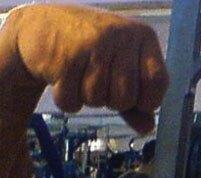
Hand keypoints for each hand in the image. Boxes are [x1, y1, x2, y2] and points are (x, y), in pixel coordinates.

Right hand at [4, 4, 168, 133]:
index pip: (157, 82)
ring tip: (79, 75)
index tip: (134, 98)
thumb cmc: (90, 50)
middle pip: (126, 98)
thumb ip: (137, 100)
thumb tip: (147, 128)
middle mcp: (120, 35)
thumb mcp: (121, 67)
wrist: (43, 25)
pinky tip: (62, 77)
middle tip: (99, 81)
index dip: (146, 101)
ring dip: (86, 98)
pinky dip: (66, 99)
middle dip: (111, 101)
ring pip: (98, 100)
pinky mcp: (65, 56)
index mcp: (143, 36)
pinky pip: (72, 100)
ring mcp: (92, 43)